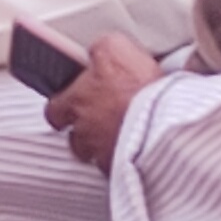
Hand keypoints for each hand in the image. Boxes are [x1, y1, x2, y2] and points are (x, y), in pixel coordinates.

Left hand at [43, 32, 161, 171]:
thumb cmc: (137, 87)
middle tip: (102, 120)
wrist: (165, 122)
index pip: (54, 109)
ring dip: (106, 146)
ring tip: (124, 134)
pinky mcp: (127, 172)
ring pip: (97, 155)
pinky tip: (141, 149)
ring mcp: (104, 156)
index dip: (62, 106)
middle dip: (85, 131)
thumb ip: (99, 49)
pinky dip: (128, 159)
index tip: (69, 103)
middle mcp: (85, 133)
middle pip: (75, 139)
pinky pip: (121, 168)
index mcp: (76, 102)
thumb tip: (96, 50)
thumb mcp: (114, 48)